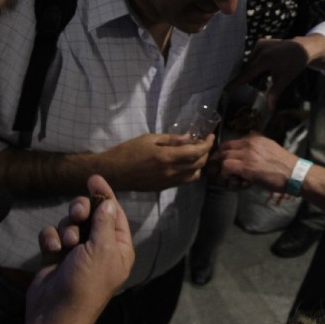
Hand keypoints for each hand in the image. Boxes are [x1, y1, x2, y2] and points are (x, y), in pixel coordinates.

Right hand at [30, 175, 133, 323]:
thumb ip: (104, 221)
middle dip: (81, 212)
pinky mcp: (56, 257)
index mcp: (118, 248)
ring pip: (70, 223)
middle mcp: (99, 249)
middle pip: (91, 215)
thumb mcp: (102, 249)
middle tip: (77, 215)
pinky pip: (52, 235)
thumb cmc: (85, 284)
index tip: (93, 179)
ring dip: (66, 229)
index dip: (105, 195)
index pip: (114, 214)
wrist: (54, 312)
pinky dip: (51, 240)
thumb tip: (108, 201)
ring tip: (66, 244)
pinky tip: (52, 251)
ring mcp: (76, 253)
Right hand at [98, 133, 213, 190]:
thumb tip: (189, 138)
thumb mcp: (149, 138)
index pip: (196, 152)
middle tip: (204, 142)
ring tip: (196, 153)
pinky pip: (184, 181)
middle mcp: (171, 172)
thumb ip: (171, 139)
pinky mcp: (164, 187)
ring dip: (200, 164)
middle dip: (206, 153)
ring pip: (194, 175)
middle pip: (199, 164)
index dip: (207, 144)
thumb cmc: (128, 151)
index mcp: (167, 157)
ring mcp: (168, 182)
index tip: (211, 136)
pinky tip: (186, 163)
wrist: (113, 172)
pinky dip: (191, 172)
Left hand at [217, 134, 295, 191]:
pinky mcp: (246, 167)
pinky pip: (226, 167)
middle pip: (224, 148)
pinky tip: (237, 180)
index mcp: (255, 138)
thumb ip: (258, 142)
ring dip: (225, 168)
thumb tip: (250, 134)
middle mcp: (249, 143)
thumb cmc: (285, 164)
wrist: (295, 173)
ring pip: (223, 157)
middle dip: (223, 160)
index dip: (227, 153)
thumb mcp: (270, 146)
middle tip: (230, 171)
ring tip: (234, 176)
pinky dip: (227, 175)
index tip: (230, 162)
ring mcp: (247, 154)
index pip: (230, 142)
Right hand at [228, 36, 324, 109]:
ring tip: (267, 74)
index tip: (226, 88)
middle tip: (258, 85)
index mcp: (265, 60)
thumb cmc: (294, 64)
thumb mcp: (285, 79)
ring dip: (254, 70)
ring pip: (251, 62)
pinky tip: (267, 66)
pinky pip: (254, 56)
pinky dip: (257, 63)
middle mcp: (260, 50)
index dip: (236, 82)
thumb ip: (274, 93)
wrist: (303, 48)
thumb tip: (269, 108)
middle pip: (249, 68)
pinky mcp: (261, 42)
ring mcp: (260, 44)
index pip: (247, 74)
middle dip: (251, 78)